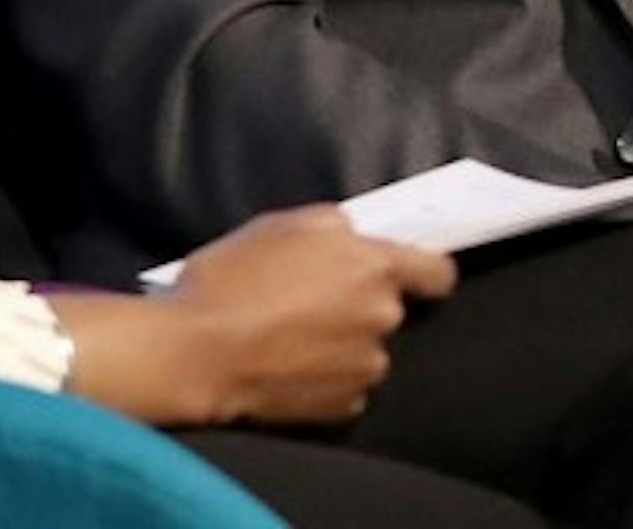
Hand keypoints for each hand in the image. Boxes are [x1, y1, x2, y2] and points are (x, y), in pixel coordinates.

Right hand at [167, 204, 457, 423]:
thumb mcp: (286, 225)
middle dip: (361, 305)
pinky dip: (327, 379)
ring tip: (292, 339)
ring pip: (368, 350)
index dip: (425, 273)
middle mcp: (382, 317)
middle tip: (312, 302)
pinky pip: (347, 387)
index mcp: (376, 266)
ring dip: (344, 345)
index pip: (438, 273)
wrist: (194, 352)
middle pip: (392, 309)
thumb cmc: (234, 279)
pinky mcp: (341, 406)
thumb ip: (337, 228)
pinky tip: (289, 368)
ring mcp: (364, 366)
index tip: (411, 277)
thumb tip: (353, 239)